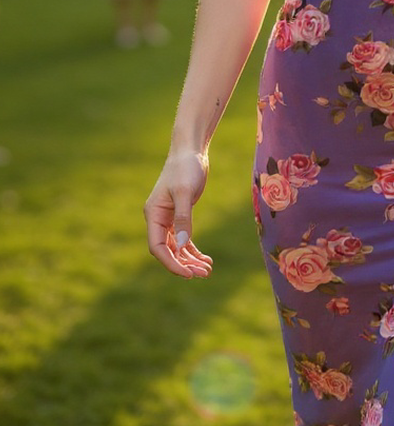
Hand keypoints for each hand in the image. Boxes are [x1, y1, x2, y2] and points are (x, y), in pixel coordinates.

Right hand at [144, 149, 212, 278]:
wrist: (191, 151)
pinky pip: (184, 239)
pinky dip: (193, 250)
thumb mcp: (185, 192)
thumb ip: (183, 218)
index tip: (188, 274)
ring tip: (207, 270)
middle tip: (203, 274)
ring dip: (190, 260)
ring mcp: (168, 219)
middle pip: (168, 250)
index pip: (157, 247)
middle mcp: (158, 219)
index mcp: (153, 214)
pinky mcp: (180, 216)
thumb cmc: (185, 168)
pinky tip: (206, 259)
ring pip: (177, 247)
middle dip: (184, 264)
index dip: (171, 263)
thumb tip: (182, 245)